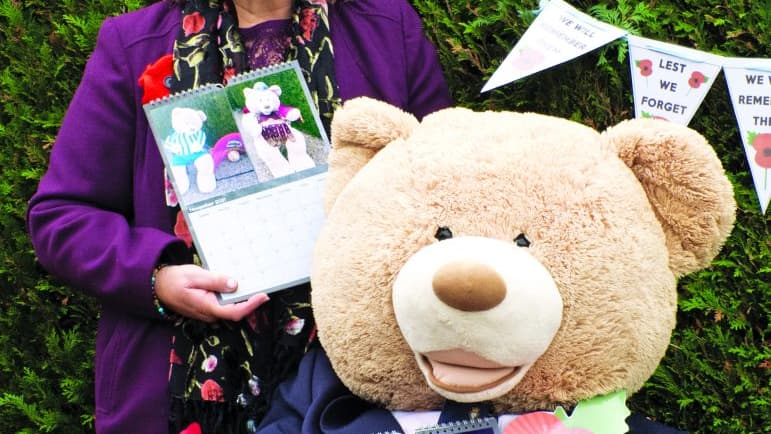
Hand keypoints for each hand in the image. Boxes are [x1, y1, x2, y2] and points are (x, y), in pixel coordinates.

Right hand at [154, 264, 268, 321]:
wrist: (157, 287)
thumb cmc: (174, 280)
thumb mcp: (194, 275)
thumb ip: (214, 280)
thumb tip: (234, 284)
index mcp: (206, 306)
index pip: (234, 311)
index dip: (251, 305)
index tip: (263, 296)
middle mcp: (209, 314)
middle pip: (236, 311)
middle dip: (251, 302)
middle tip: (265, 287)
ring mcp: (209, 313)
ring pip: (231, 309)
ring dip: (244, 299)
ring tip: (256, 286)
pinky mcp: (208, 308)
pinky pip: (225, 305)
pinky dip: (235, 298)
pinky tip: (241, 287)